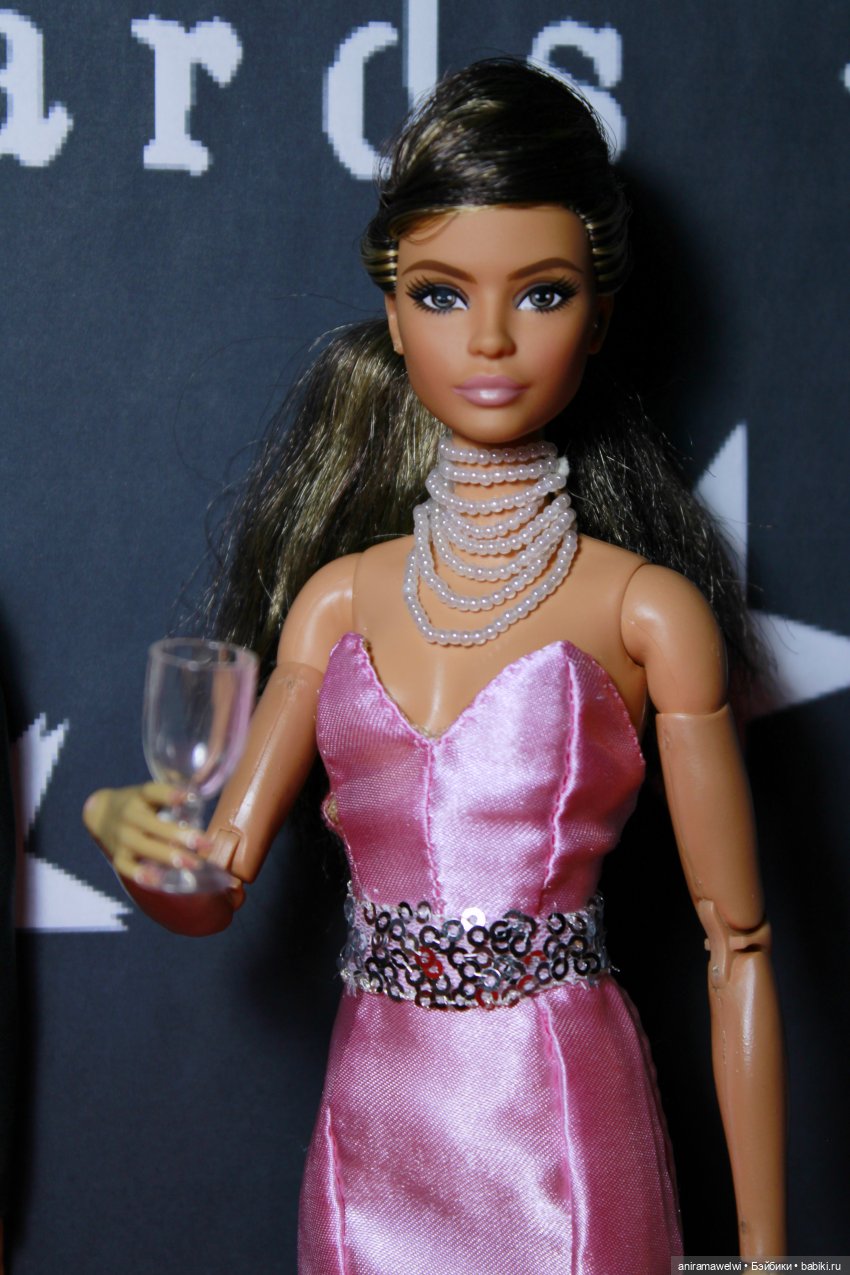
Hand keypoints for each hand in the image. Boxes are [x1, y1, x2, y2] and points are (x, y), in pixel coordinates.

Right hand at [83, 782, 234, 890]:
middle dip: (180, 835)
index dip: (169, 794)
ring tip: (193, 863)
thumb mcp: (150, 791)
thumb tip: (202, 786)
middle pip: (153, 825)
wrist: (102, 815)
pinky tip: (161, 880)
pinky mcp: (117, 856)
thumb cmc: (138, 804)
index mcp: (140, 796)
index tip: (189, 797)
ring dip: (168, 856)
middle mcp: (129, 815)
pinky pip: (127, 868)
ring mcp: (122, 837)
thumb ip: (174, 788)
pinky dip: (142, 875)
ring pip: (143, 847)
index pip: (152, 791)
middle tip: (205, 843)